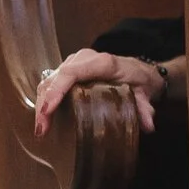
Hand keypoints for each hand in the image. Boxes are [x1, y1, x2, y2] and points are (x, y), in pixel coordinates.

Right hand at [33, 48, 163, 134]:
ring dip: (41, 104)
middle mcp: (84, 59)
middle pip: (56, 79)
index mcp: (102, 62)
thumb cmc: (139, 79)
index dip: (57, 90)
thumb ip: (145, 107)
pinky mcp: (68, 71)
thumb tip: (148, 126)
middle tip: (42, 129)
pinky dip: (44, 100)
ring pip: (49, 81)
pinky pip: (50, 83)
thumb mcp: (145, 93)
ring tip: (41, 129)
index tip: (48, 111)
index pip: (72, 72)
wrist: (138, 70)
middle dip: (44, 104)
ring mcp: (73, 63)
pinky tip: (43, 119)